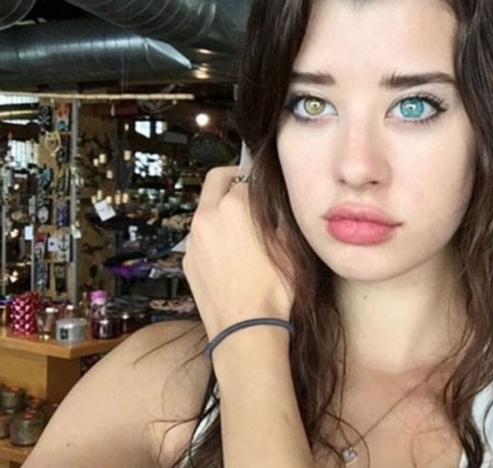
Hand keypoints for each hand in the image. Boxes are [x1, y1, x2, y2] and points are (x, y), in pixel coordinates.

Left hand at [183, 166, 293, 339]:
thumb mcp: (290, 245)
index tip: (267, 189)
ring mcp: (194, 239)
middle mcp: (208, 216)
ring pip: (205, 209)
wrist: (246, 329)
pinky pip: (200, 237)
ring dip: (221, 209)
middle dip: (232, 179)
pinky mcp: (188, 260)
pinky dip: (213, 236)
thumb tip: (276, 201)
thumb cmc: (273, 289)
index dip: (260, 182)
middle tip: (249, 190)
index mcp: (234, 206)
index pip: (247, 177)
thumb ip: (280, 215)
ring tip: (243, 229)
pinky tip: (231, 255)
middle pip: (216, 180)